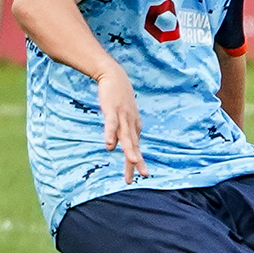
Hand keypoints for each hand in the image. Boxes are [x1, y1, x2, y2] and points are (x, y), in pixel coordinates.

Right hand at [95, 62, 147, 181]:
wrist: (114, 76)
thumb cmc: (119, 97)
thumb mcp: (124, 115)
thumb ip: (123, 129)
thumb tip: (121, 144)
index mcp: (133, 127)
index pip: (135, 148)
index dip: (137, 162)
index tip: (141, 177)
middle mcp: (130, 124)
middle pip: (134, 145)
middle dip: (138, 160)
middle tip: (144, 175)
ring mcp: (122, 117)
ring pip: (126, 136)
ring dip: (129, 150)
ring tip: (132, 163)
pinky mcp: (112, 110)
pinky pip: (111, 124)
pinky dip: (110, 135)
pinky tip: (109, 146)